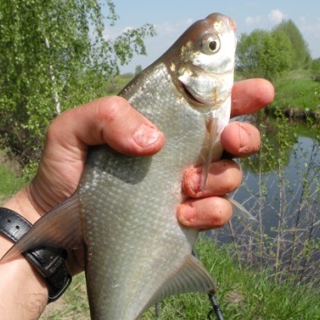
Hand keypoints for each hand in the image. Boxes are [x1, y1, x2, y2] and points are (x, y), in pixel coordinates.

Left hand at [23, 77, 272, 229]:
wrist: (58, 228)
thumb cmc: (63, 172)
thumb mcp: (70, 131)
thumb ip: (107, 116)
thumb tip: (156, 141)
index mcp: (159, 121)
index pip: (205, 100)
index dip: (238, 92)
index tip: (260, 92)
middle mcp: (179, 151)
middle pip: (233, 136)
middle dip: (245, 135)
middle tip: (231, 139)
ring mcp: (184, 186)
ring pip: (231, 175)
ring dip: (221, 178)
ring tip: (186, 187)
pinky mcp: (185, 218)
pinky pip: (218, 213)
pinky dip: (210, 213)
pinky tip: (182, 214)